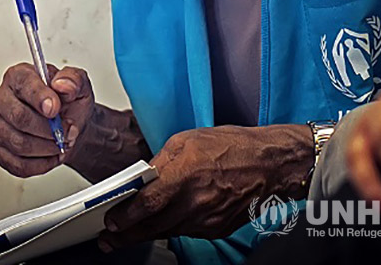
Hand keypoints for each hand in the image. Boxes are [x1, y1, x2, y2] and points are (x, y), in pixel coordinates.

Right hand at [0, 62, 94, 177]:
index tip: (56, 110)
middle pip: (19, 118)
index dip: (41, 99)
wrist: (69, 126)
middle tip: (66, 131)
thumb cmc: (69, 105)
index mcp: (18, 77)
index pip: (24, 87)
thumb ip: (73, 80)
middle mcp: (2, 99)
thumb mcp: (79, 85)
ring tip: (60, 143)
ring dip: (47, 148)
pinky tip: (49, 155)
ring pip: (19, 144)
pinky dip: (40, 165)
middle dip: (49, 130)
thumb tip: (62, 85)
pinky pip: (18, 164)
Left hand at [99, 124, 309, 248]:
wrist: (273, 165)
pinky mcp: (218, 229)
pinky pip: (187, 232)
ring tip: (127, 235)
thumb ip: (160, 162)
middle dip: (127, 235)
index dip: (126, 215)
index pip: (147, 203)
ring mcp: (208, 219)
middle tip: (108, 240)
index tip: (111, 221)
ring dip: (146, 234)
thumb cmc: (233, 147)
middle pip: (154, 226)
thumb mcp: (187, 140)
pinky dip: (171, 229)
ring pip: (168, 232)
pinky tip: (161, 225)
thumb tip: (142, 177)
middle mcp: (196, 202)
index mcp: (185, 175)